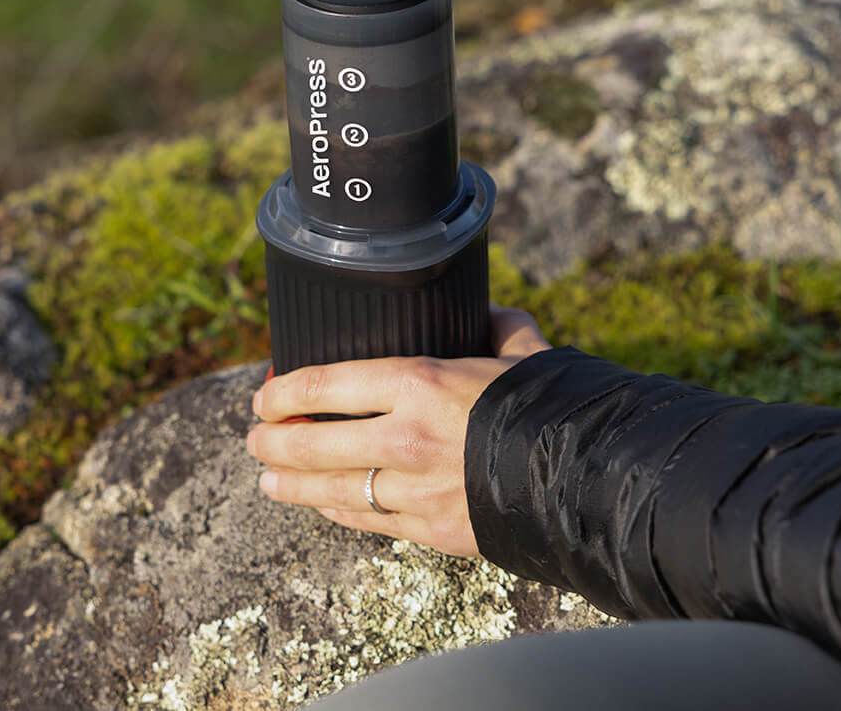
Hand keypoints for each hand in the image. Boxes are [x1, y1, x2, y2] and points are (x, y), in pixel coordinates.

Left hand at [245, 305, 550, 557]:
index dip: (282, 393)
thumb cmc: (550, 403)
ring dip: (292, 486)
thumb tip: (489, 312)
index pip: (323, 386)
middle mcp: (403, 437)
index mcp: (418, 382)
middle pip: (314, 443)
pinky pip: (370, 521)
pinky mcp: (431, 530)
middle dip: (273, 443)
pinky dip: (339, 513)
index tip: (262, 397)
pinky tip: (322, 507)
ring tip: (267, 482)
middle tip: (253, 440)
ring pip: (332, 491)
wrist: (587, 475)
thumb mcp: (521, 349)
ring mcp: (413, 489)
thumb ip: (497, 327)